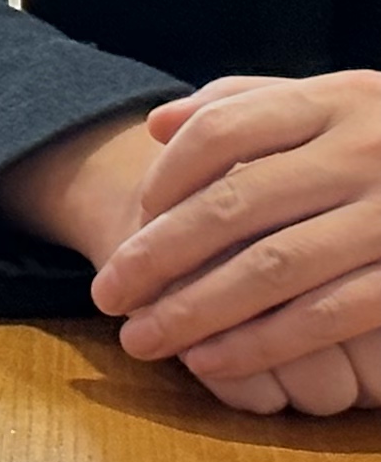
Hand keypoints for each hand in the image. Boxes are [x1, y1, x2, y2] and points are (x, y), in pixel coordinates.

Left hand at [82, 75, 380, 413]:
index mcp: (340, 100)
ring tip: (143, 338)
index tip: (129, 220)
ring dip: (197, 309)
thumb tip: (158, 125)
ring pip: (274, 267)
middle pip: (234, 205)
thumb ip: (251, 104)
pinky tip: (215, 362)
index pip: (224, 130)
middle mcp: (367, 151)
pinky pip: (330, 314)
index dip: (165, 178)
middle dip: (157, 255)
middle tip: (105, 295)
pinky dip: (265, 341)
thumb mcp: (341, 103)